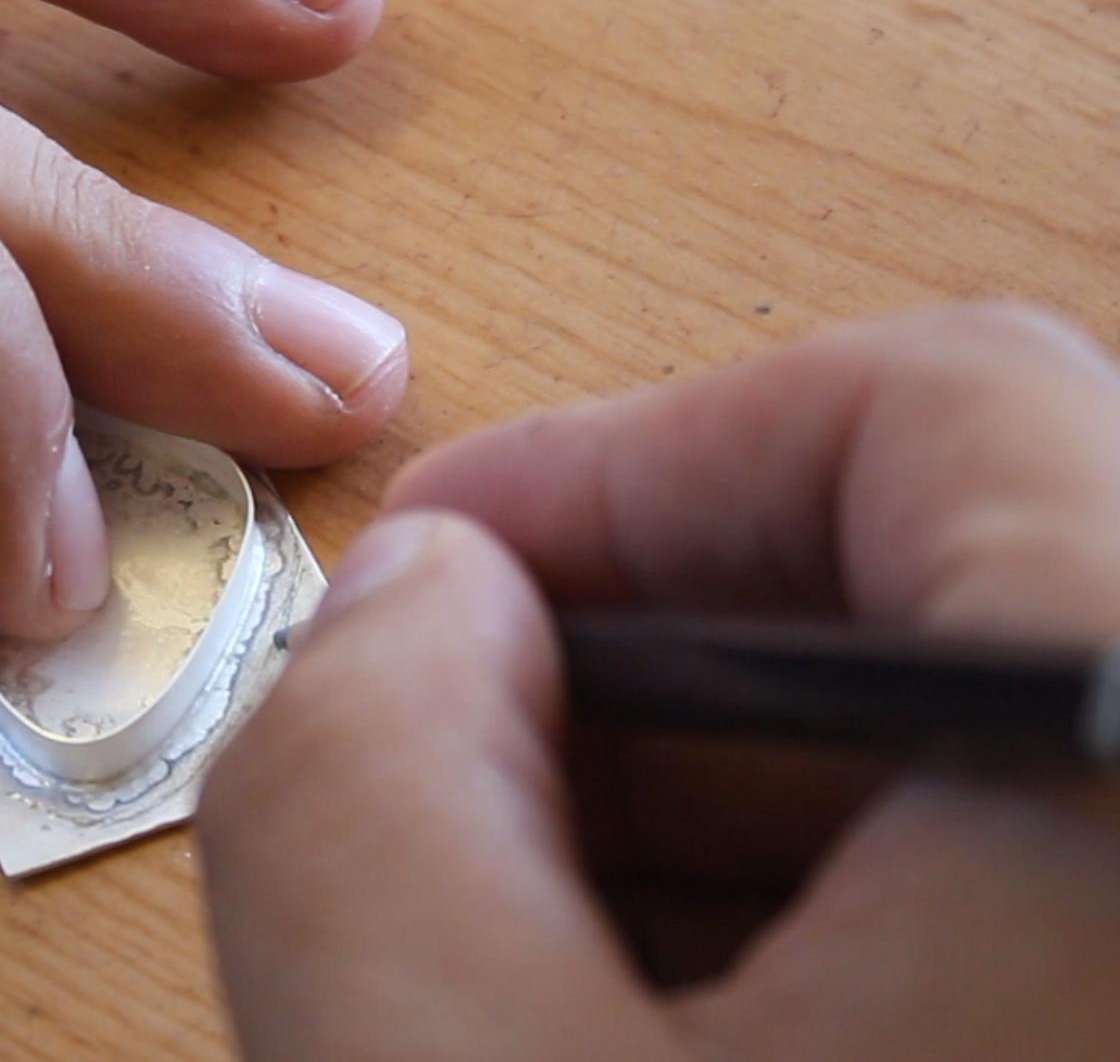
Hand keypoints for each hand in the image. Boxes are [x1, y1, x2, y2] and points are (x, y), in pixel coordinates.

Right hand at [200, 305, 1119, 1059]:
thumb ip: (369, 786)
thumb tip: (409, 605)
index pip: (946, 413)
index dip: (637, 455)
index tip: (459, 555)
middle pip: (945, 586)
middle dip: (645, 653)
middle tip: (459, 758)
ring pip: (959, 760)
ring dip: (706, 811)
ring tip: (532, 932)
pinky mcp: (1109, 1016)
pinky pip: (1003, 900)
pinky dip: (809, 927)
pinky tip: (657, 1028)